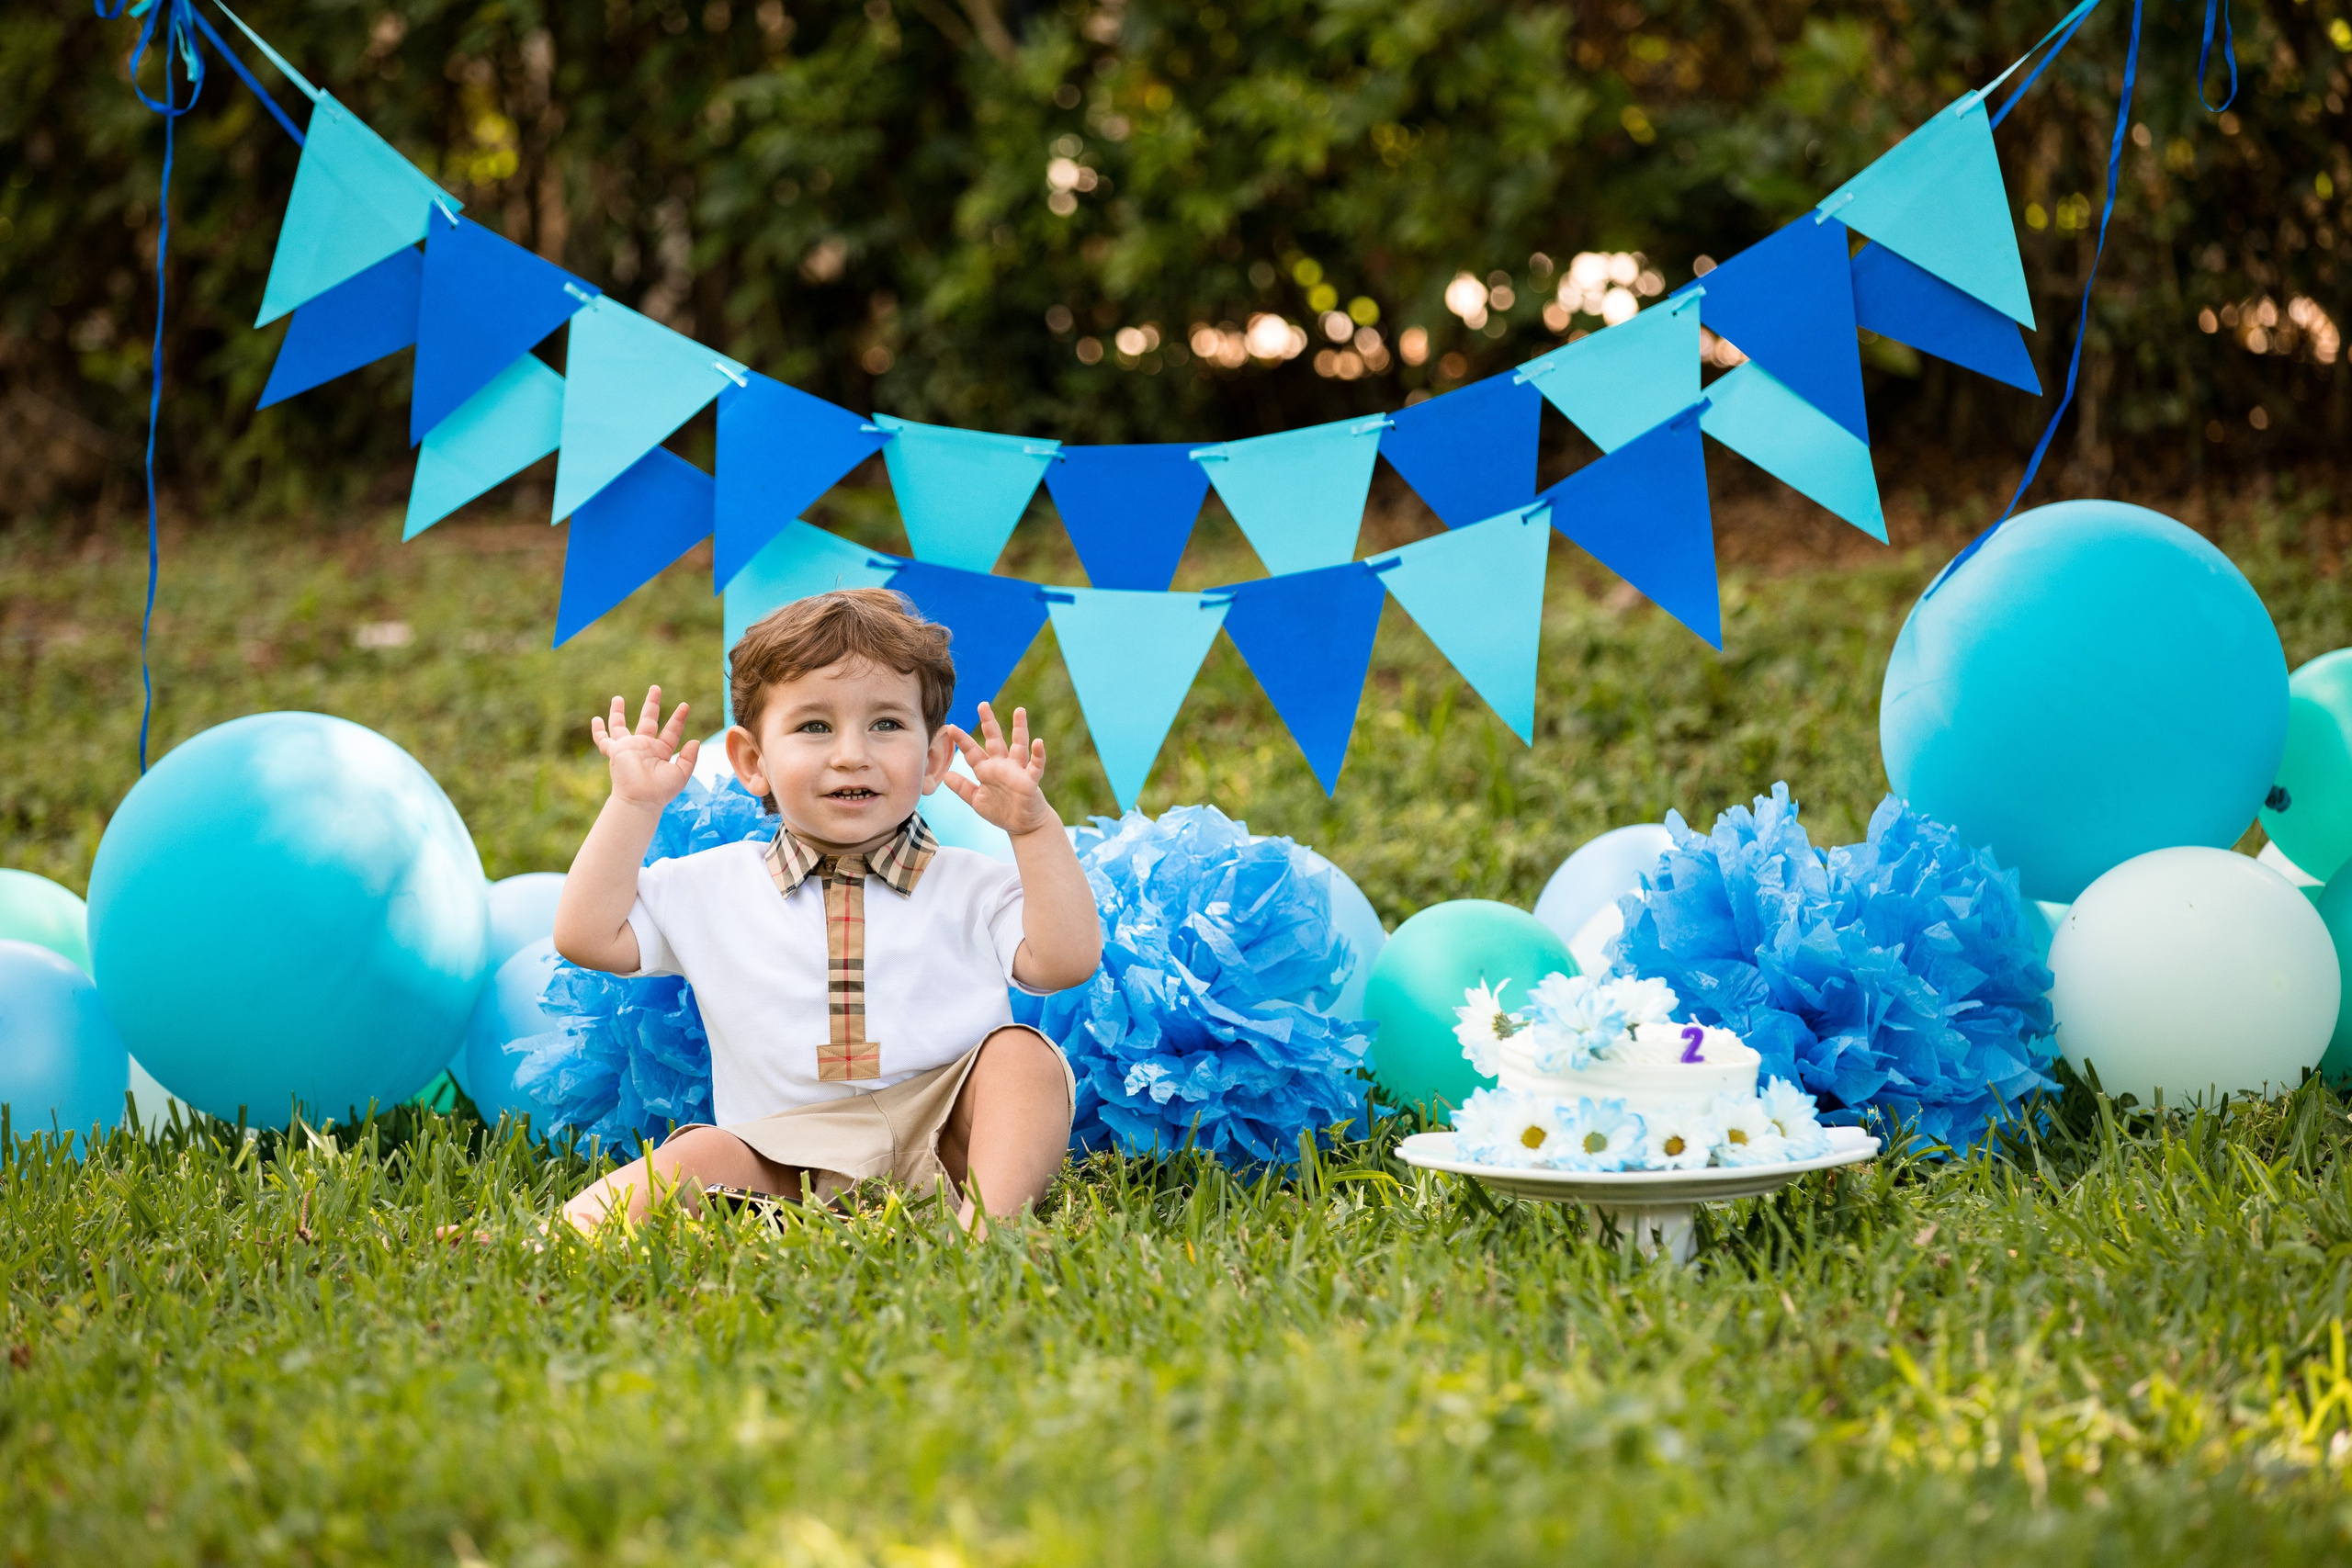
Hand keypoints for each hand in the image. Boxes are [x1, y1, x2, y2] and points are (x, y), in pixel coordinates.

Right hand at [592, 687, 698, 808]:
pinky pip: (603, 740)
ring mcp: (628, 747)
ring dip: (618, 712)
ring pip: (621, 725)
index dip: (678, 718)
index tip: (685, 705)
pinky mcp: (615, 751)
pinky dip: (598, 731)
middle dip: (652, 704)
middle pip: (648, 719)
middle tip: (655, 688)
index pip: (671, 731)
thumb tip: (695, 741)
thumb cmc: (661, 791)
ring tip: (617, 698)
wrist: (641, 800)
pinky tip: (596, 719)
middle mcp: (644, 747)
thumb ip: (688, 757)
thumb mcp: (681, 773)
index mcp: (661, 751)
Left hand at [940, 702, 1055, 835]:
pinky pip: (1035, 765)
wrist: (1023, 825)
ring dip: (1020, 728)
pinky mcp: (1030, 780)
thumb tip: (945, 776)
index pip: (972, 752)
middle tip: (983, 704)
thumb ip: (963, 788)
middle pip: (994, 740)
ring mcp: (1017, 771)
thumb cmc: (1001, 811)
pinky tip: (1038, 742)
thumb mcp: (977, 800)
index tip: (951, 727)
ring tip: (1020, 711)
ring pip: (1019, 745)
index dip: (962, 740)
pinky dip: (1038, 754)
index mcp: (987, 770)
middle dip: (989, 722)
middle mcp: (1002, 765)